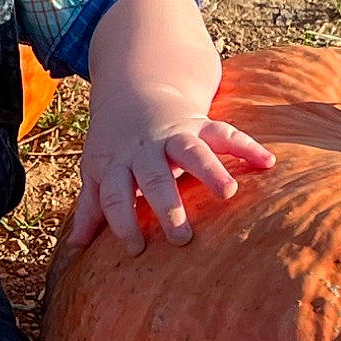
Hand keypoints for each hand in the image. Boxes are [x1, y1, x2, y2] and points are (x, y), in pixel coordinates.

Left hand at [68, 114, 272, 255]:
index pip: (115, 196)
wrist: (134, 92)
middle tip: (181, 238)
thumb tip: (73, 247)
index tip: (136, 248)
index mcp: (117, 164)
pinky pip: (224, 132)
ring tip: (228, 193)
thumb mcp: (96, 170)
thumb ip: (90, 207)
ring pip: (191, 151)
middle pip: (154, 177)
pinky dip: (246, 145)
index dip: (123, 221)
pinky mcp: (200, 124)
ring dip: (209, 170)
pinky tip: (267, 162)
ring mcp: (174, 135)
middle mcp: (145, 150)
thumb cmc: (115, 145)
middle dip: (167, 206)